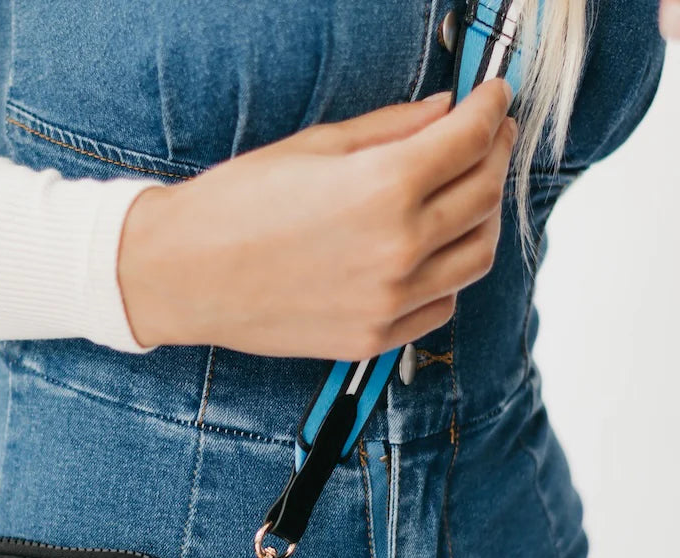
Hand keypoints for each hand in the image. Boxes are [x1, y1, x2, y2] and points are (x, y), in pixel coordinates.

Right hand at [117, 78, 516, 360]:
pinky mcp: (373, 337)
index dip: (492, 107)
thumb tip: (444, 112)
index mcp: (383, 188)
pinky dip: (449, 274)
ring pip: (477, 256)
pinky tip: (430, 253)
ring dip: (483, 217)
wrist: (184, 276)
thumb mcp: (314, 147)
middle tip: (488, 136)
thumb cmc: (235, 205)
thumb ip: (390, 129)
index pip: (471, 138)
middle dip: (496, 153)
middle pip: (485, 194)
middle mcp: (398, 248)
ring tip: (466, 195)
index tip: (495, 97)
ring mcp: (389, 301)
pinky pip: (441, 305)